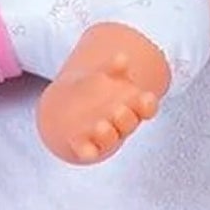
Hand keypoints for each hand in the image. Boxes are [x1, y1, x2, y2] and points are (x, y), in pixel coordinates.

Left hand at [37, 31, 170, 165]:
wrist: (61, 111)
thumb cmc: (90, 91)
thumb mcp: (99, 76)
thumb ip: (110, 68)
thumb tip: (122, 58)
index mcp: (129, 105)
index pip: (146, 107)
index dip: (148, 105)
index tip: (145, 98)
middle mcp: (119, 124)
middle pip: (129, 123)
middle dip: (126, 118)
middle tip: (119, 109)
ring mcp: (103, 136)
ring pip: (110, 139)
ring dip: (107, 134)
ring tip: (100, 125)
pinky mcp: (85, 147)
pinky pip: (89, 152)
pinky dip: (88, 152)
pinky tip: (85, 149)